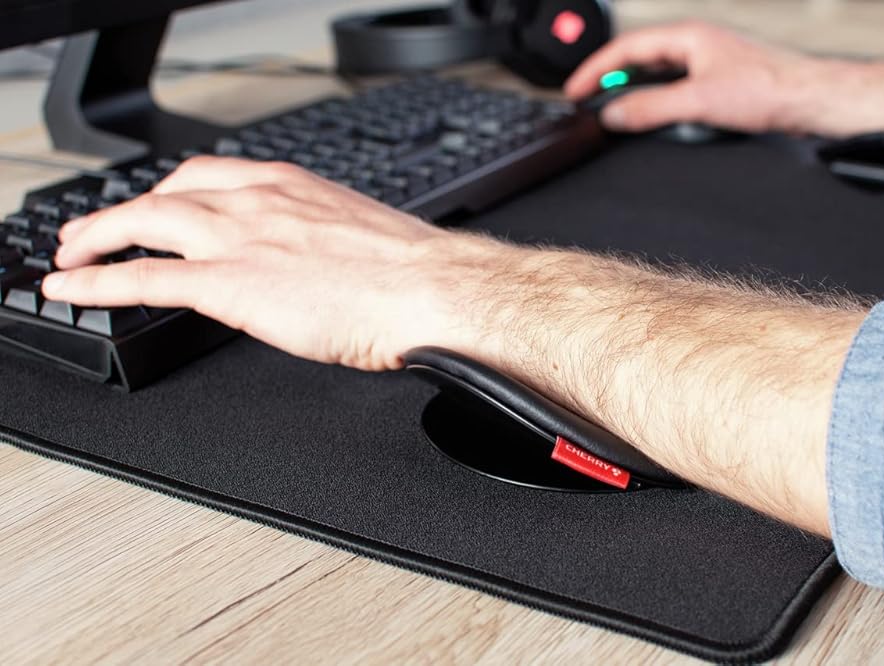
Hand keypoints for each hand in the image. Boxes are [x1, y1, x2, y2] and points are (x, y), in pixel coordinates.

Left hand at [42, 157, 484, 370]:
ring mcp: (240, 239)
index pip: (209, 176)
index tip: (156, 206)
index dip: (169, 192)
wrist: (431, 291)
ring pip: (144, 224)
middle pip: (166, 193)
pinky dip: (99, 281)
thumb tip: (311, 262)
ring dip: (98, 238)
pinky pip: (145, 278)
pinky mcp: (230, 284)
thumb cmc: (411, 271)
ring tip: (72, 255)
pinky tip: (74, 288)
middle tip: (98, 231)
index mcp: (290, 186)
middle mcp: (257, 200)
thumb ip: (318, 238)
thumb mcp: (358, 234)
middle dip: (123, 212)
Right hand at [564, 21, 813, 132]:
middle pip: (637, 59)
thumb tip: (613, 114)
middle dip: (608, 79)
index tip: (574, 92)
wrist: (810, 100)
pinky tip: (651, 117)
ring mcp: (706, 62)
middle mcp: (695, 44)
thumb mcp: (698, 102)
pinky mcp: (717, 81)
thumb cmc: (770, 89)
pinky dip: (653, 100)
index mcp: (687, 36)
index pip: (625, 48)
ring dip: (631, 91)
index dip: (595, 70)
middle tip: (585, 102)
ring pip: (655, 74)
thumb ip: (650, 108)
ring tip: (611, 111)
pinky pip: (672, 87)